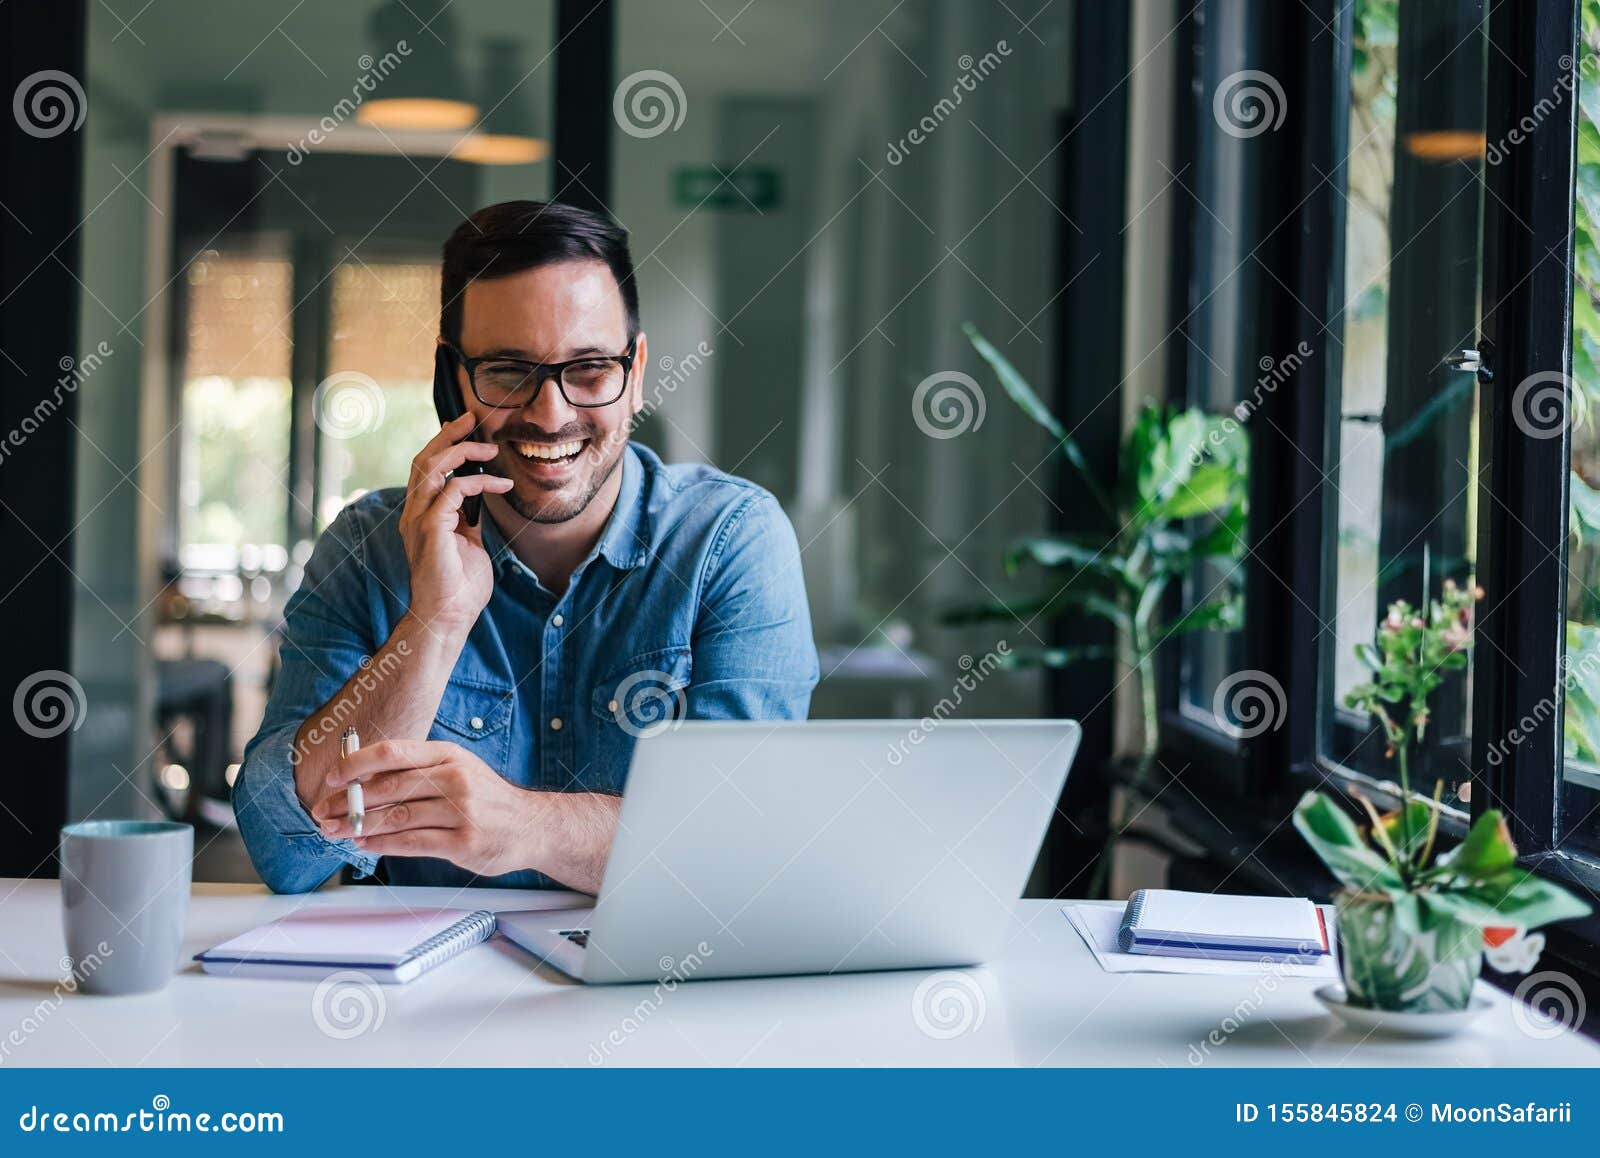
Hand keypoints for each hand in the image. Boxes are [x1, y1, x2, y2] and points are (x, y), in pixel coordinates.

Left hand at [312, 739, 537, 875]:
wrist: (530, 825)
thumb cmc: (486, 798)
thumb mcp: (457, 769)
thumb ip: (417, 772)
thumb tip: (363, 779)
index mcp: (448, 755)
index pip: (393, 752)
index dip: (356, 764)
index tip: (331, 778)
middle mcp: (455, 779)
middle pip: (389, 787)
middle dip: (349, 802)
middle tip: (323, 811)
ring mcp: (461, 811)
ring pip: (396, 818)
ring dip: (359, 826)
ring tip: (337, 831)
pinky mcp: (462, 842)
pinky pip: (411, 843)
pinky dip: (382, 845)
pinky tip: (365, 845)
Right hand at [400, 413, 512, 634]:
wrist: (449, 617)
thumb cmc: (459, 587)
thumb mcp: (467, 543)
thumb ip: (467, 520)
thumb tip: (480, 500)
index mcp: (420, 515)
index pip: (425, 468)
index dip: (443, 445)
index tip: (467, 430)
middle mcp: (414, 513)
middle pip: (423, 459)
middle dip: (447, 435)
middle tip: (471, 419)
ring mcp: (418, 520)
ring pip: (431, 467)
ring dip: (461, 451)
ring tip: (488, 447)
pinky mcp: (431, 528)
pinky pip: (452, 490)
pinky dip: (478, 482)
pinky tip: (500, 485)